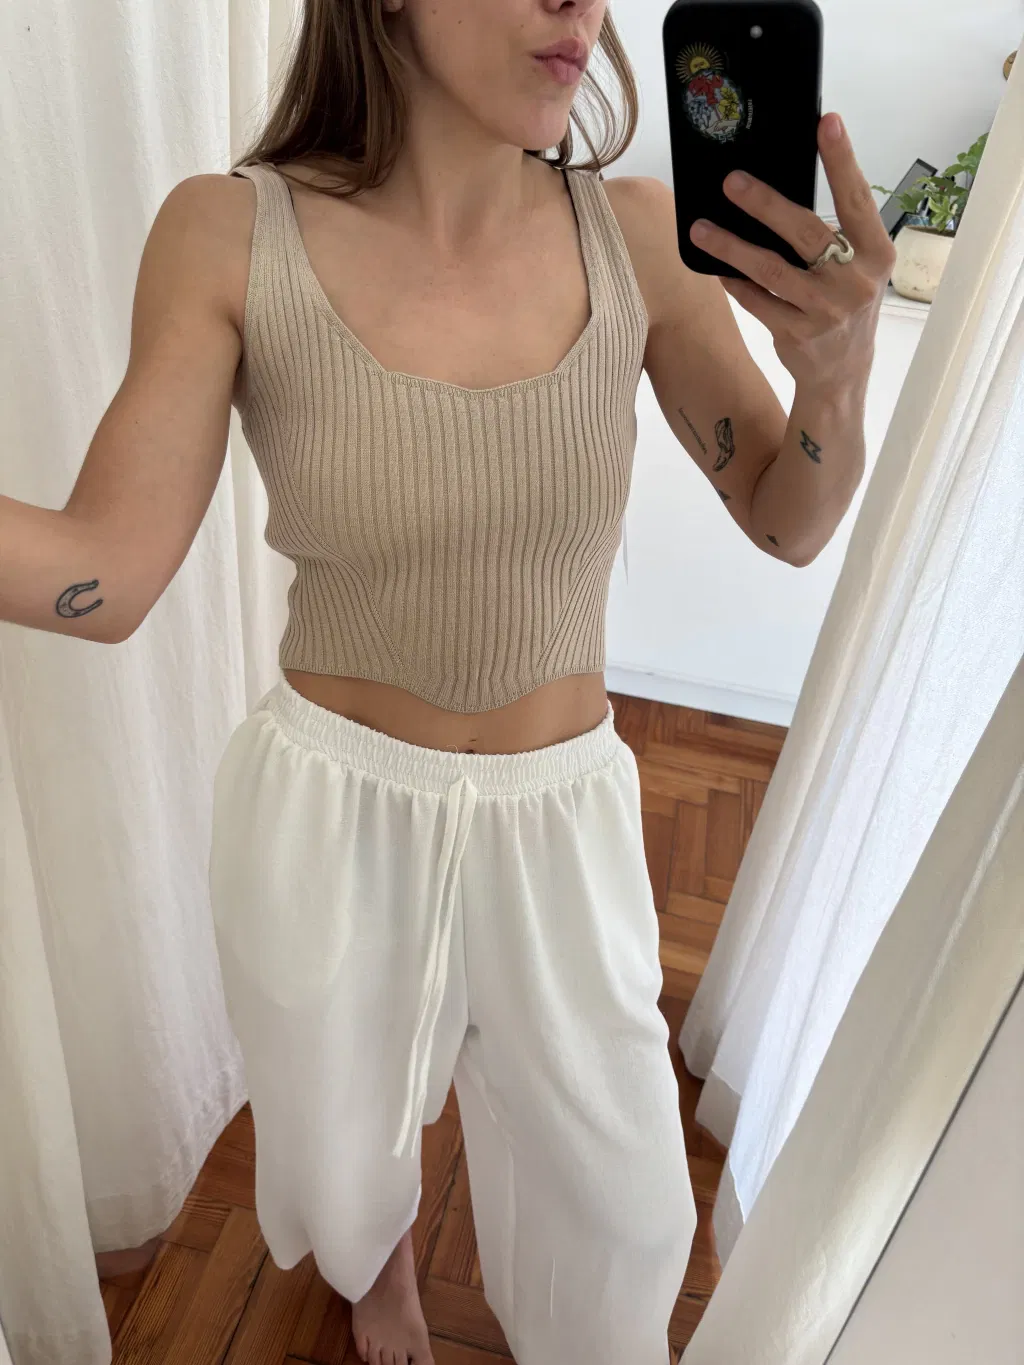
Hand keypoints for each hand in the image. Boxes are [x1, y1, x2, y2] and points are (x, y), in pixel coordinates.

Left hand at [689, 112, 897, 394]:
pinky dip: (734, 283)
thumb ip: (834, 235)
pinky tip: (716, 268)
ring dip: (732, 246)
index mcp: (875, 254)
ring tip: (701, 228)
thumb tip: (780, 190)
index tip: (827, 122)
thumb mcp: (856, 268)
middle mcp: (854, 281)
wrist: (842, 373)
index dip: (842, 160)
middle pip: (805, 232)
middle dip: (766, 204)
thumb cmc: (844, 305)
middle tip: (732, 181)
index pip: (857, 199)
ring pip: (770, 270)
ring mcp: (825, 311)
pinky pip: (757, 301)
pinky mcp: (797, 335)